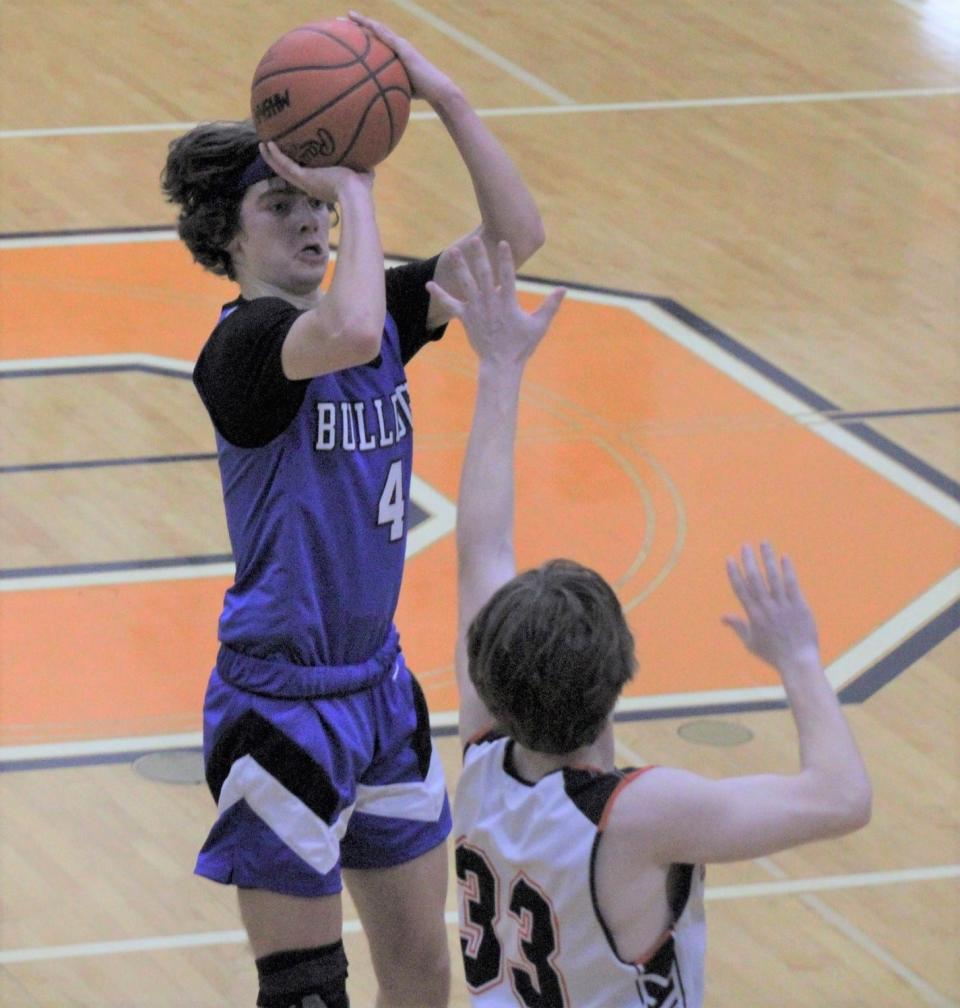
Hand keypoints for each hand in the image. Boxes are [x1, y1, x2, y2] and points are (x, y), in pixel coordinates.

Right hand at [260, 142, 373, 201]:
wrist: (356, 195)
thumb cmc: (362, 189)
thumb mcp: (363, 173)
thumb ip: (364, 164)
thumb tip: (371, 157)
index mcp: (322, 185)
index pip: (308, 175)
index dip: (300, 167)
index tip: (296, 157)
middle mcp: (311, 185)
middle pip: (290, 172)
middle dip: (280, 161)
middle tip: (272, 149)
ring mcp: (306, 182)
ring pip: (283, 169)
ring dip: (271, 158)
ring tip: (263, 145)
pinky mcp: (303, 178)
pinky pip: (285, 165)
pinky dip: (276, 156)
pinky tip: (268, 144)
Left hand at [349, 10, 455, 103]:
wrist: (436, 89)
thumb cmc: (421, 93)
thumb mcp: (400, 89)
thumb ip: (388, 88)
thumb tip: (375, 100)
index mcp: (394, 54)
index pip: (374, 42)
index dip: (359, 36)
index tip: (344, 33)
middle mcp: (397, 46)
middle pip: (373, 32)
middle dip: (356, 25)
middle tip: (338, 21)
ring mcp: (401, 45)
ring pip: (379, 29)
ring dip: (364, 22)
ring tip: (347, 16)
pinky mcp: (405, 49)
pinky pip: (388, 37)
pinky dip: (377, 30)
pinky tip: (366, 24)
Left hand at [426, 239, 565, 366]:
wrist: (500, 364)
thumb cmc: (521, 346)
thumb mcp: (539, 325)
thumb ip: (550, 306)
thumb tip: (564, 289)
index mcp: (508, 302)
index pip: (507, 276)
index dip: (505, 258)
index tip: (503, 242)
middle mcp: (490, 303)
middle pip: (484, 275)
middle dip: (479, 256)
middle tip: (474, 239)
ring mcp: (476, 310)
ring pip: (466, 284)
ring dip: (459, 267)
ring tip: (452, 251)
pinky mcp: (466, 318)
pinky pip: (451, 305)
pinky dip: (440, 295)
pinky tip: (429, 284)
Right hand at [723, 542, 820, 673]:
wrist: (797, 661)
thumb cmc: (773, 654)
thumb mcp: (750, 643)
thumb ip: (738, 626)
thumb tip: (723, 616)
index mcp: (753, 615)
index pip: (741, 589)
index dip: (734, 573)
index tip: (730, 559)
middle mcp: (766, 607)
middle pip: (755, 579)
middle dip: (749, 560)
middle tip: (745, 545)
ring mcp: (783, 605)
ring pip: (773, 577)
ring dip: (768, 559)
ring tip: (764, 543)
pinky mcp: (799, 605)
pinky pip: (792, 584)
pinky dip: (788, 570)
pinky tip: (785, 557)